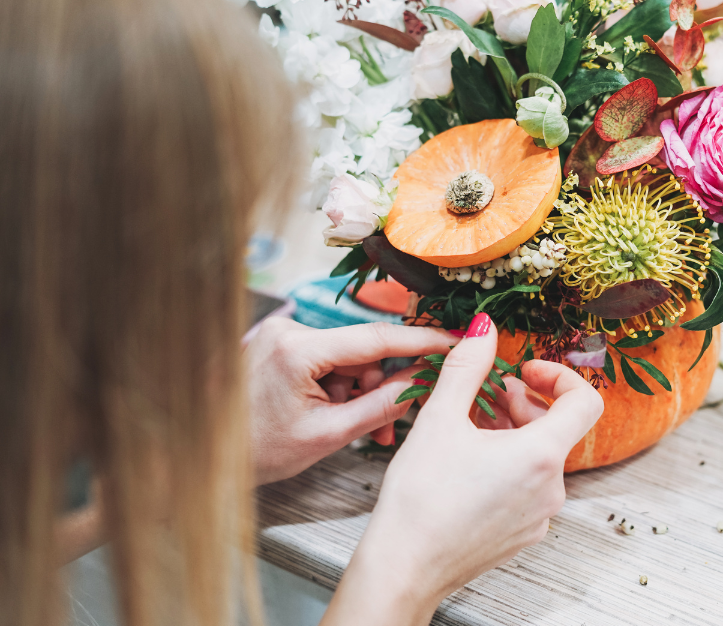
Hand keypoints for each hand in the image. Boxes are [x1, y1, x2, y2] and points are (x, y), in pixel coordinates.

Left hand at [246, 317, 459, 484]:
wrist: (206, 454)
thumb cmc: (258, 450)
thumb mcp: (329, 435)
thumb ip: (382, 405)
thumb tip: (422, 382)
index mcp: (298, 349)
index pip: (375, 337)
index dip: (421, 340)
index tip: (453, 341)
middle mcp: (290, 330)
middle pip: (363, 350)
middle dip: (382, 386)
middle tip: (391, 426)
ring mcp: (284, 333)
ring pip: (350, 358)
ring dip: (362, 391)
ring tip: (359, 429)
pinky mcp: (283, 342)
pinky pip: (331, 360)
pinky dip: (343, 386)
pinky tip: (340, 414)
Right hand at [322, 313, 603, 625]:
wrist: (403, 568)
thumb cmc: (420, 499)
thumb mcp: (440, 418)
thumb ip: (467, 366)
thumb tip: (485, 327)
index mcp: (541, 456)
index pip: (585, 401)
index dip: (559, 376)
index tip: (525, 372)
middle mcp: (551, 489)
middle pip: (558, 429)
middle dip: (525, 403)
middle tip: (488, 396)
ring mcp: (540, 516)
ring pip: (540, 458)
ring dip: (513, 433)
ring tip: (471, 428)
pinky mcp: (523, 534)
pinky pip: (529, 487)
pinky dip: (508, 465)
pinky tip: (469, 463)